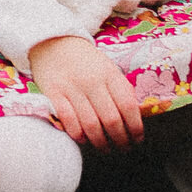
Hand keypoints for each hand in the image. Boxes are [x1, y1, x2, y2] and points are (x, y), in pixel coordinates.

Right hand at [27, 35, 144, 151]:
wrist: (54, 42)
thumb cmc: (86, 61)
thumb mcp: (108, 68)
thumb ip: (121, 90)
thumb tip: (136, 117)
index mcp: (110, 74)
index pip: (128, 106)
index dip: (136, 128)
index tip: (137, 139)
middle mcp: (92, 81)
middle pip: (111, 120)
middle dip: (120, 140)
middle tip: (123, 148)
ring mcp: (72, 88)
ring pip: (91, 125)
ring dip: (101, 143)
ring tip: (105, 148)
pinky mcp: (54, 94)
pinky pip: (69, 121)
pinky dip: (78, 135)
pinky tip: (84, 140)